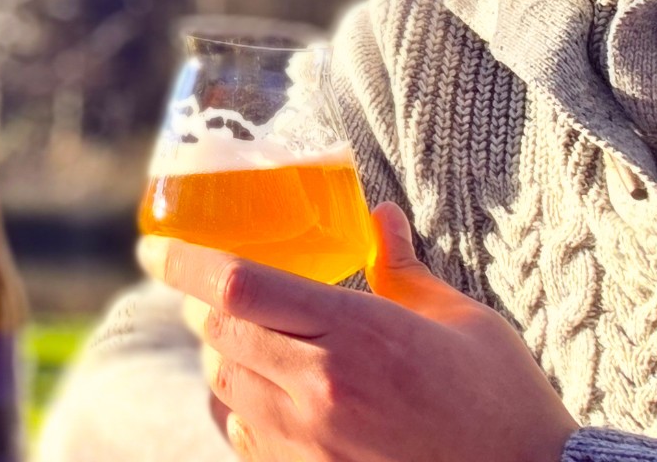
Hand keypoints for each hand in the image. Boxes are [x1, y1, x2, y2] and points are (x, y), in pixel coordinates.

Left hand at [139, 203, 574, 461]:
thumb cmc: (503, 403)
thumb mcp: (462, 321)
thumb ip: (404, 268)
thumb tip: (378, 216)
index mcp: (355, 333)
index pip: (236, 284)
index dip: (181, 260)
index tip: (153, 245)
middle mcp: (319, 386)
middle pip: (219, 329)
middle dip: (203, 302)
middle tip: (207, 284)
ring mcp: (308, 439)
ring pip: (224, 382)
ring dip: (221, 352)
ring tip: (243, 334)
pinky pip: (243, 432)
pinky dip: (240, 405)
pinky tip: (266, 393)